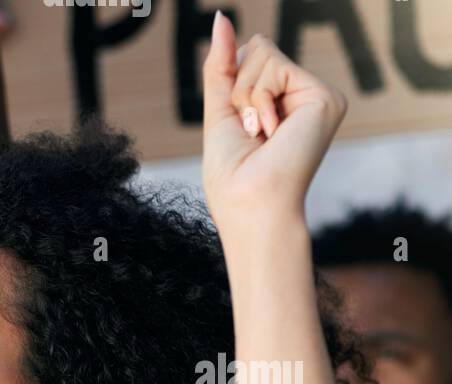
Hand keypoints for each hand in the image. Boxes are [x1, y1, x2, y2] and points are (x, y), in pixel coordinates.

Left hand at [202, 12, 346, 233]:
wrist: (249, 204)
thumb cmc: (231, 175)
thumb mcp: (219, 112)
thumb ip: (220, 65)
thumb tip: (221, 17)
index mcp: (281, 103)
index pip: (247, 58)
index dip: (229, 86)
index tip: (239, 127)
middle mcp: (304, 96)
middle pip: (256, 48)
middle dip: (237, 89)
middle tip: (249, 132)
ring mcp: (317, 96)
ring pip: (263, 52)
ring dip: (246, 97)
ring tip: (259, 134)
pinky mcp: (325, 97)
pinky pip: (275, 66)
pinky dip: (259, 99)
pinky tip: (271, 131)